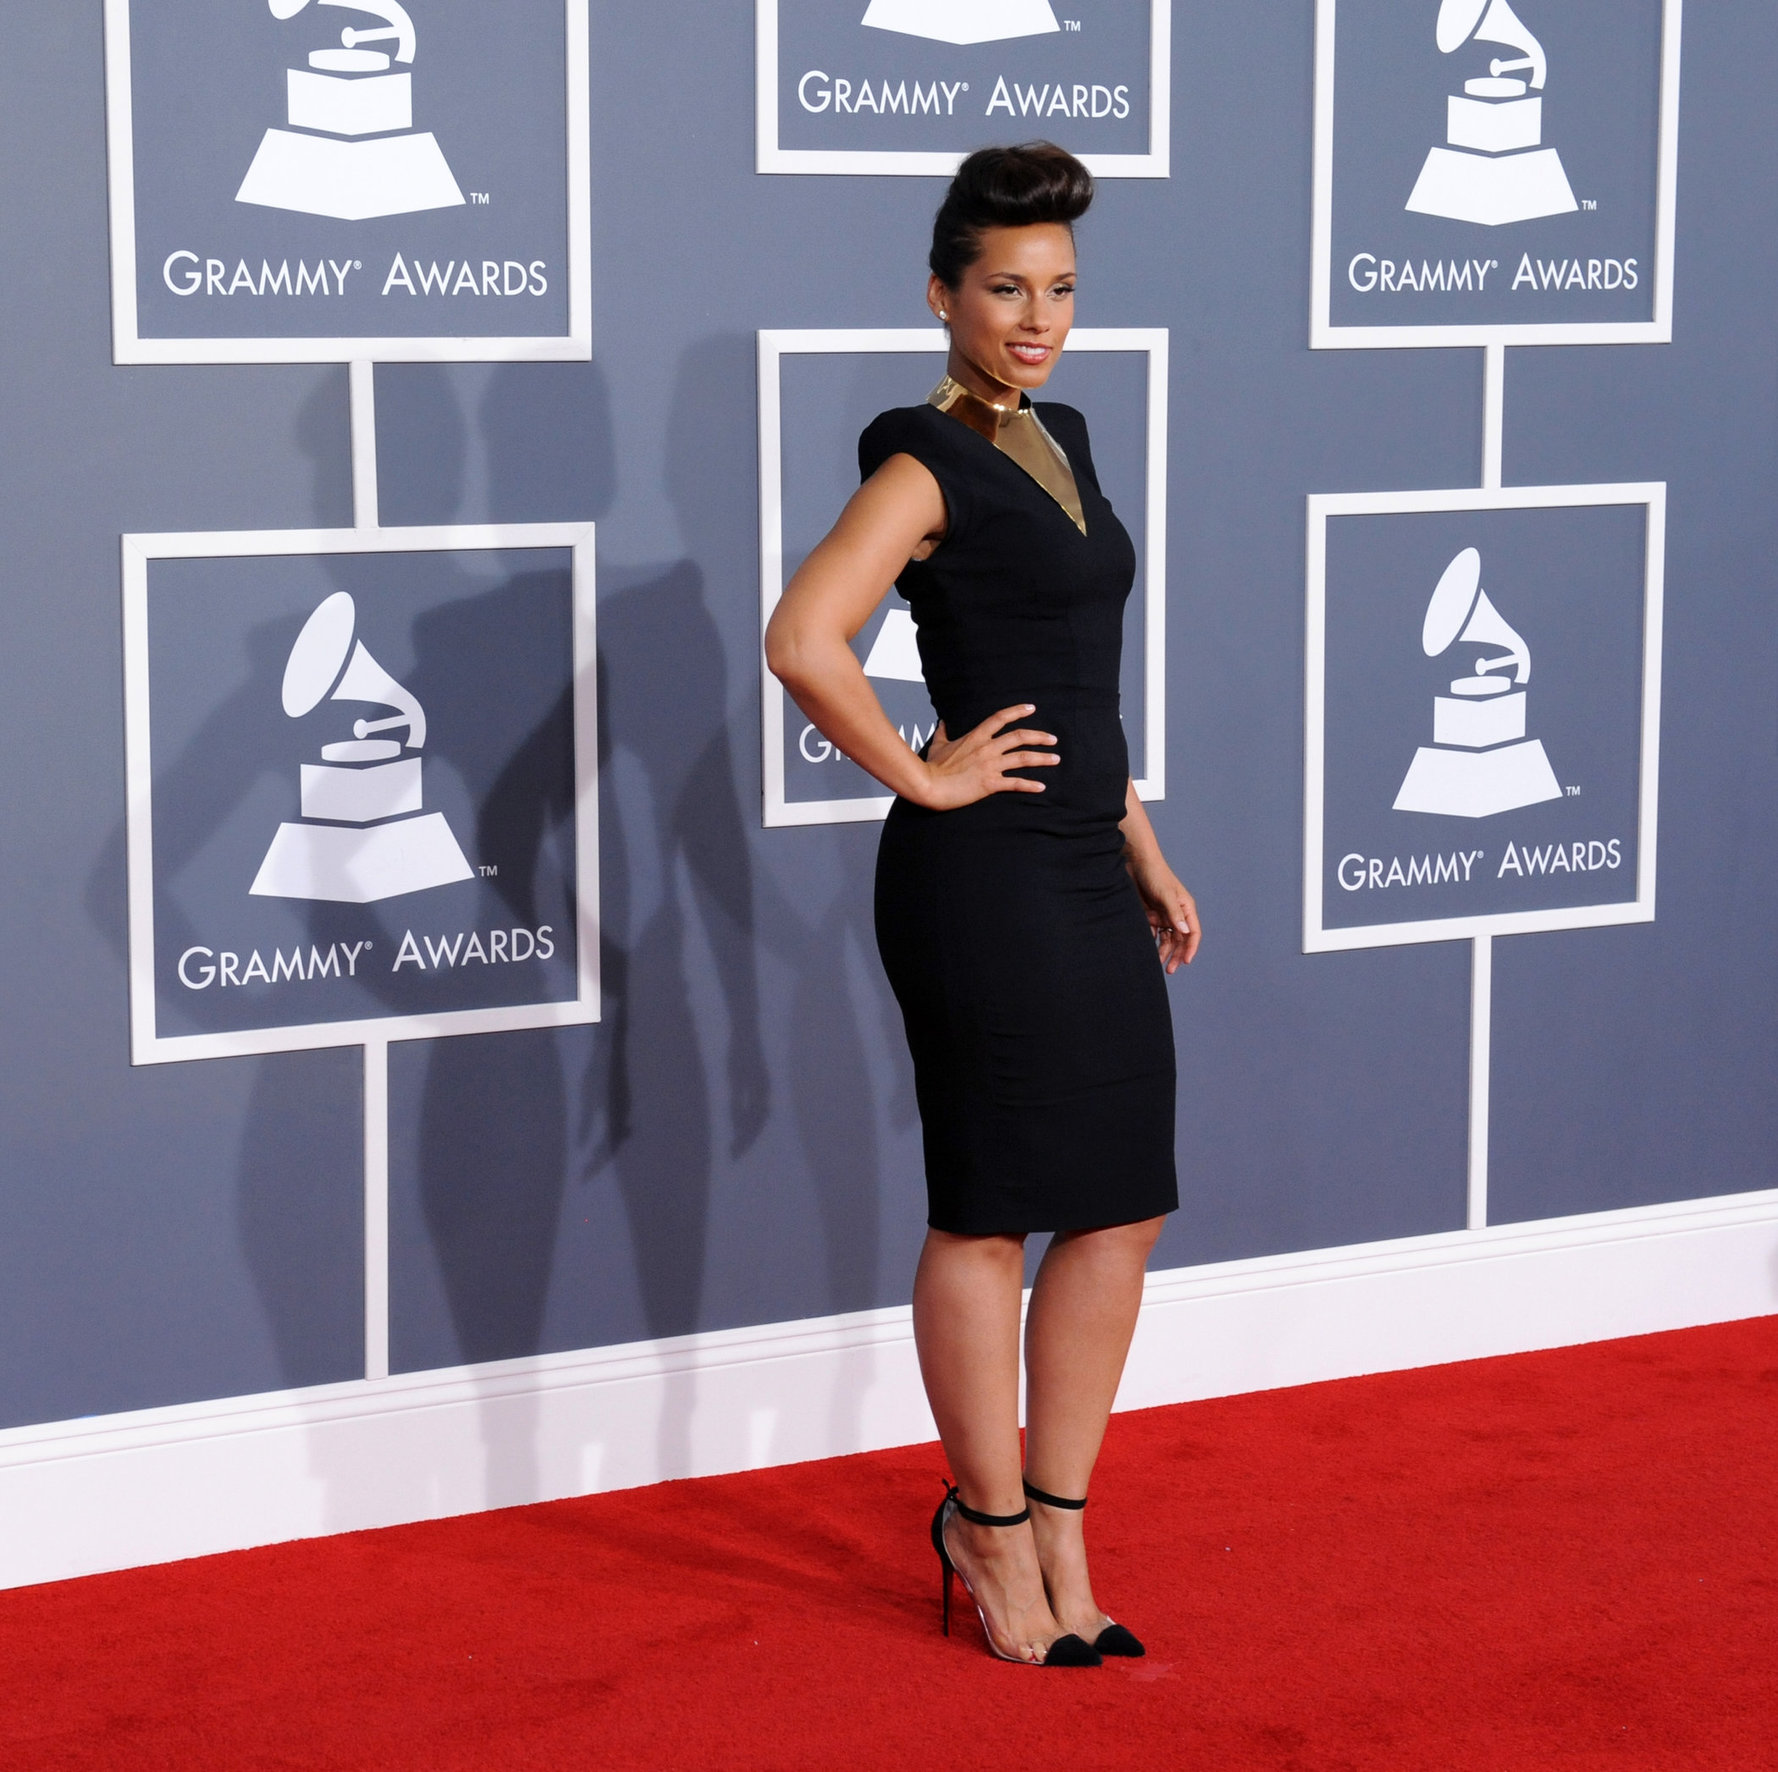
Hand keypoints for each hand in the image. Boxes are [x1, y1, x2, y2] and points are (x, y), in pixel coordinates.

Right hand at [913, 703, 1058, 810]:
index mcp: (976, 736)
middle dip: (1040, 737)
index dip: (1017, 711)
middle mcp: (987, 748)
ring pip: (1023, 758)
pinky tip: (1041, 787)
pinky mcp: (990, 784)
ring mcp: (990, 765)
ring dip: (1042, 758)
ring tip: (1055, 759)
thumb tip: (942, 721)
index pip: (1000, 718)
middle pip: (1020, 737)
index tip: (1031, 708)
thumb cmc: (933, 767)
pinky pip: (1015, 783)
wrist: (930, 785)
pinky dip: (1030, 785)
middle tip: (1053, 739)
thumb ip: (943, 732)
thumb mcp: (938, 745)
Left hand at [1128, 852, 1199, 972]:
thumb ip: (1174, 913)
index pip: (1193, 932)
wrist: (1136, 862)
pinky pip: (1154, 933)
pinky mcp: (1151, 914)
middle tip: (1169, 969)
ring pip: (1167, 939)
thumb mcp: (1166, 894)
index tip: (1185, 961)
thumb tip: (1184, 932)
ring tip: (1157, 964)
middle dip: (1176, 955)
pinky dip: (1152, 942)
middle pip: (1180, 939)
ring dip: (1164, 952)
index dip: (1191, 948)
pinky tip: (1147, 951)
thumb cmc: (1155, 874)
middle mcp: (1177, 913)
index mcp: (1186, 908)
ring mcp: (1164, 915)